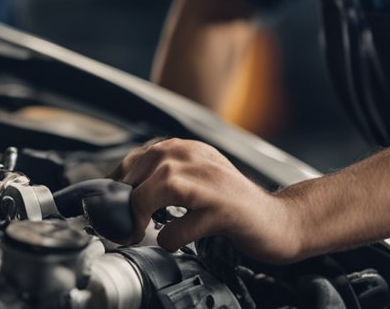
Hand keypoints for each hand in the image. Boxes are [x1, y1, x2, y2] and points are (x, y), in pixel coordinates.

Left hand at [111, 138, 302, 262]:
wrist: (279, 219)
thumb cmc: (232, 204)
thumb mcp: (194, 178)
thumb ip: (161, 177)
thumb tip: (118, 194)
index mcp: (186, 148)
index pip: (133, 161)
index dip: (115, 189)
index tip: (110, 210)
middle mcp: (196, 158)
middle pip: (139, 173)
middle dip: (123, 204)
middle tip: (124, 228)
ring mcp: (210, 183)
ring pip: (156, 190)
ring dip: (139, 217)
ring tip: (140, 234)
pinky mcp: (221, 210)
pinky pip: (179, 227)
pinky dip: (170, 239)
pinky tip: (177, 241)